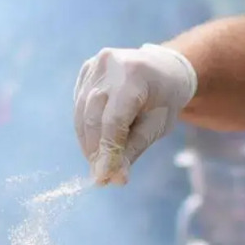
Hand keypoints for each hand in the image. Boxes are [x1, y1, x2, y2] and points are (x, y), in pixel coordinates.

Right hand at [74, 44, 197, 184]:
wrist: (164, 68)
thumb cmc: (165, 100)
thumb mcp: (158, 125)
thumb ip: (134, 149)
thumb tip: (114, 179)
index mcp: (135, 74)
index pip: (114, 120)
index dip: (107, 151)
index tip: (104, 178)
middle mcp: (110, 65)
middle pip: (93, 117)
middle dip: (96, 151)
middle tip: (102, 178)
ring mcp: (95, 65)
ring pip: (81, 113)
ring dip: (88, 143)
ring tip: (98, 164)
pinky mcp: (86, 70)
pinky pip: (79, 105)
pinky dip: (85, 128)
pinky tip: (96, 143)